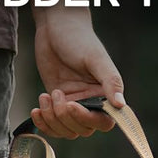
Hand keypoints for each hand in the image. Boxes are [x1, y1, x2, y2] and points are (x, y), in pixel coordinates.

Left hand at [30, 10, 124, 138]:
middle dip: (64, 117)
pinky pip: (53, 125)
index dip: (86, 119)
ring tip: (44, 97)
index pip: (103, 122)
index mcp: (106, 95)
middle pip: (82, 129)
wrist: (55, 26)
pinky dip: (43, 123)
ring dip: (52, 120)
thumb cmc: (79, 38)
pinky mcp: (57, 103)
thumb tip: (121, 105)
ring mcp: (73, 105)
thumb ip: (110, 81)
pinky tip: (35, 110)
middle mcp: (91, 104)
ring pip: (66, 131)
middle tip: (55, 93)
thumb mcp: (96, 58)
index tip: (71, 104)